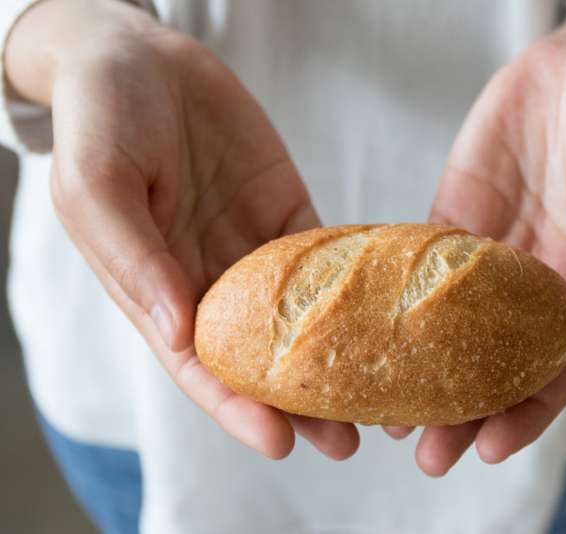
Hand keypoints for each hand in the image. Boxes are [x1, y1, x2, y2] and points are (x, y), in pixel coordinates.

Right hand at [7, 0, 358, 459]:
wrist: (142, 56)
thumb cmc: (103, 117)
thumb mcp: (97, 182)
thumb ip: (134, 257)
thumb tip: (179, 331)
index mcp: (155, 289)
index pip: (199, 366)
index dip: (236, 408)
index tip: (280, 442)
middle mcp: (208, 281)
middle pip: (259, 359)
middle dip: (301, 404)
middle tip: (348, 439)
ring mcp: (254, 251)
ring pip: (302, 321)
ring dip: (337, 361)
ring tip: (380, 398)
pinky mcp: (288, 216)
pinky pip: (328, 260)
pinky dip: (358, 291)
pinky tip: (390, 318)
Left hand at [386, 8, 565, 474]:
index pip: (558, 367)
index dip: (527, 412)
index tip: (491, 449)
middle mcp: (536, 282)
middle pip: (496, 362)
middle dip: (464, 413)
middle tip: (427, 455)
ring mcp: (490, 256)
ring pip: (451, 328)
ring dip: (423, 374)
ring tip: (387, 416)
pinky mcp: (453, 221)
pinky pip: (420, 271)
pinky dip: (396, 308)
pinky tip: (369, 338)